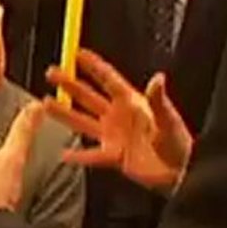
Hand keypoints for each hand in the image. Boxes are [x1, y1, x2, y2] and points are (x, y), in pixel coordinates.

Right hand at [46, 49, 193, 194]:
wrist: (181, 173)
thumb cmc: (180, 145)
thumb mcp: (169, 120)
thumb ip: (158, 101)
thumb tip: (158, 78)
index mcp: (132, 104)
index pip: (108, 80)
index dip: (94, 66)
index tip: (78, 54)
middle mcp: (119, 117)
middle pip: (88, 96)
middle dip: (70, 84)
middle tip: (53, 73)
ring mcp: (114, 136)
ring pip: (82, 122)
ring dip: (64, 113)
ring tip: (45, 104)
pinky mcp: (113, 156)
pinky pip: (90, 155)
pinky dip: (77, 156)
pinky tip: (63, 154)